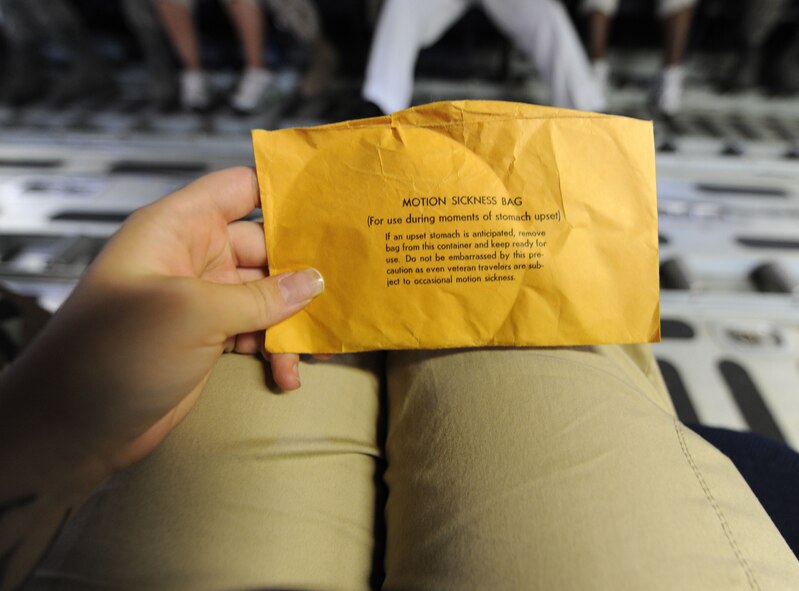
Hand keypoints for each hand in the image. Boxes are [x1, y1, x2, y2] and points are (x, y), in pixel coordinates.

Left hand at [2, 167, 322, 474]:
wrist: (73, 428)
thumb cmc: (112, 354)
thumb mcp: (193, 314)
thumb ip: (260, 297)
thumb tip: (313, 282)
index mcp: (178, 229)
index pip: (237, 188)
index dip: (280, 191)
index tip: (329, 204)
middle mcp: (192, 258)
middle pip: (264, 249)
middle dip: (301, 272)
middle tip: (343, 290)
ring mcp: (200, 301)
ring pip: (266, 296)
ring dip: (293, 321)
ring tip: (319, 347)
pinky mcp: (207, 339)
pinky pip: (256, 332)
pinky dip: (275, 351)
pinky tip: (287, 374)